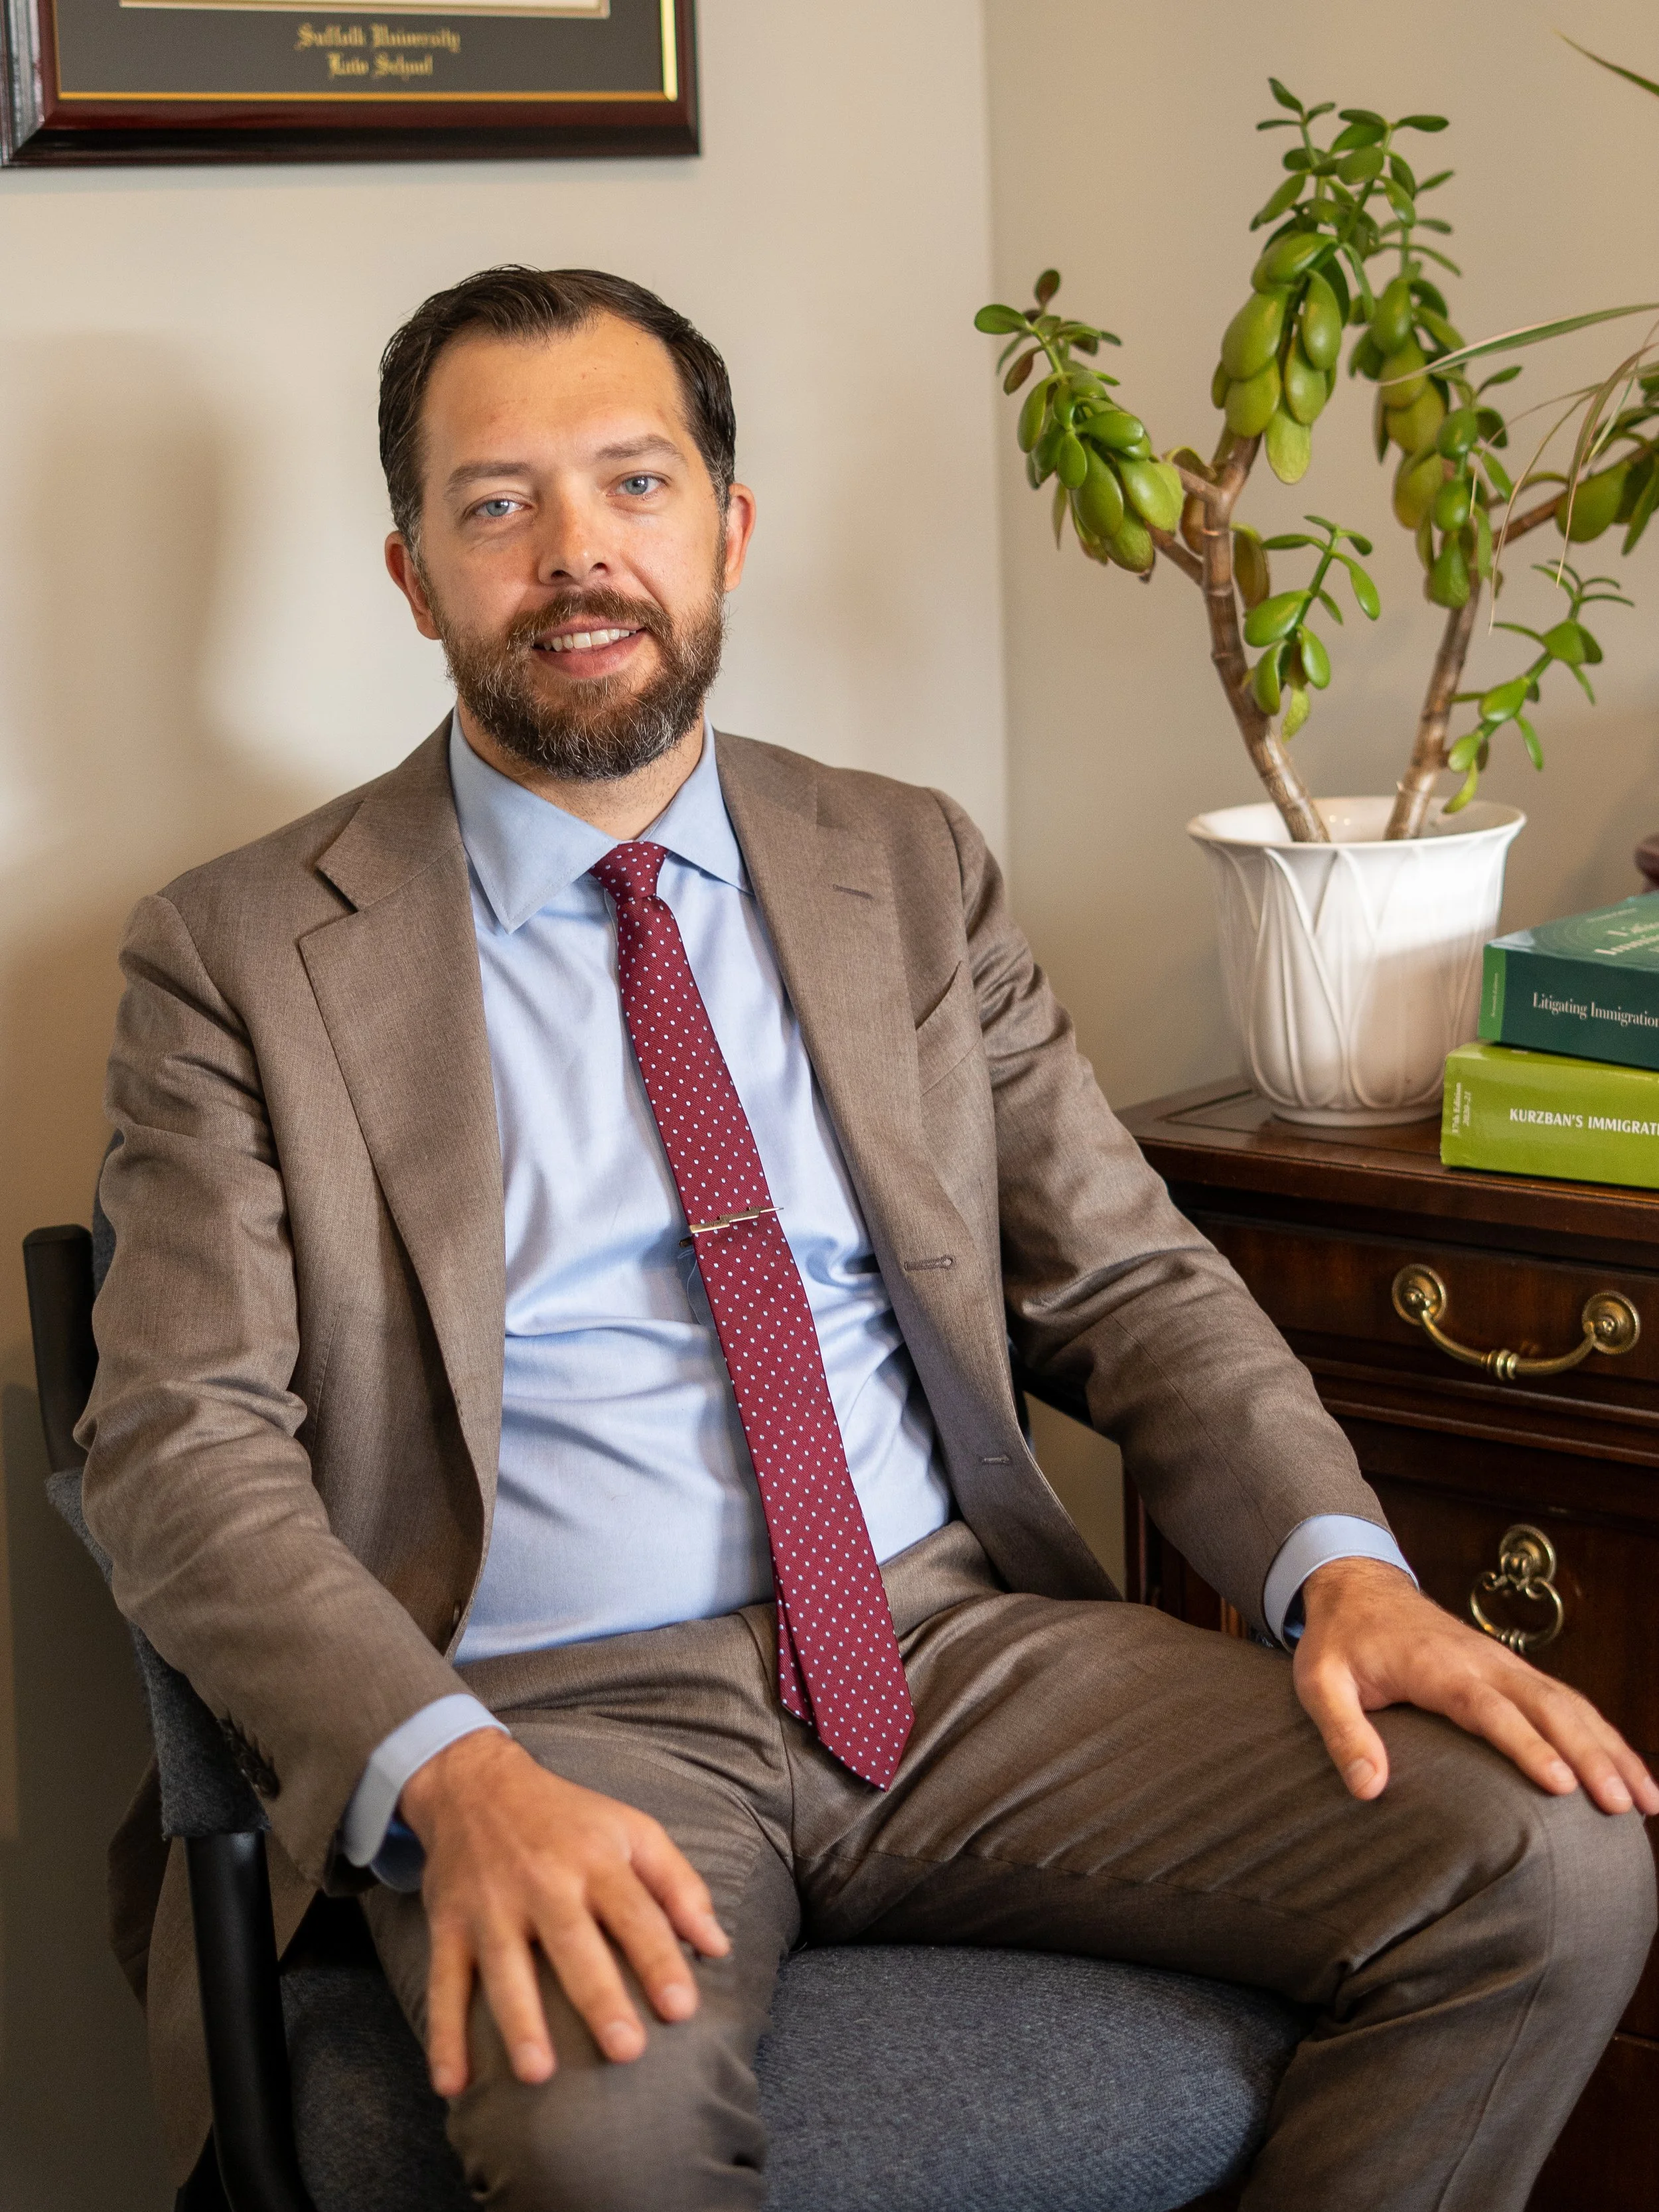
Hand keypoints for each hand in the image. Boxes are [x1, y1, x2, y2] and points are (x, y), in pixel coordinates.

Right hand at [398, 1729, 729, 2096]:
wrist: (475, 1784)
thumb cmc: (568, 1817)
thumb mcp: (631, 1829)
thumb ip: (678, 1885)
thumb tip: (717, 1946)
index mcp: (595, 1858)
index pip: (634, 1912)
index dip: (659, 1959)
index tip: (682, 2009)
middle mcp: (543, 1881)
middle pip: (573, 1943)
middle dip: (598, 1997)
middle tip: (626, 2051)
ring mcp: (490, 1905)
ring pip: (505, 1967)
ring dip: (520, 2022)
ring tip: (538, 2075)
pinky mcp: (448, 1925)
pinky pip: (444, 1982)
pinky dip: (444, 2034)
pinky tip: (454, 2083)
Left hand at [1294, 1557, 1658, 1815]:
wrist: (1356, 1587)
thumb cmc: (1339, 1640)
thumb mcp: (1318, 1682)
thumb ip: (1342, 1733)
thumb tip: (1368, 1789)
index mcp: (1437, 1666)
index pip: (1490, 1709)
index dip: (1527, 1746)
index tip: (1561, 1785)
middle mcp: (1481, 1661)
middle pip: (1548, 1706)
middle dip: (1591, 1755)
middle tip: (1624, 1805)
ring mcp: (1502, 1664)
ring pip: (1569, 1704)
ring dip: (1611, 1748)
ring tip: (1646, 1801)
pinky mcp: (1511, 1671)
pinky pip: (1567, 1701)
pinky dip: (1603, 1734)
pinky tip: (1628, 1771)